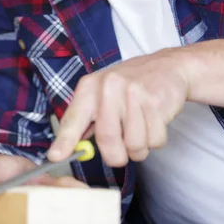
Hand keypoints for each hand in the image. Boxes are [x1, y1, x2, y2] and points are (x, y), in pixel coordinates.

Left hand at [48, 48, 188, 166]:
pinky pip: (154, 140)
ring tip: (141, 129)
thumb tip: (67, 150)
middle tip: (122, 153)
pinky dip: (155, 140)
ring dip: (139, 148)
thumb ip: (86, 121)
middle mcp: (108, 87)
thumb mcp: (102, 93)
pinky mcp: (155, 102)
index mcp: (89, 87)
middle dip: (116, 156)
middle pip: (107, 139)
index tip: (55, 157)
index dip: (64, 141)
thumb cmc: (131, 85)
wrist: (167, 66)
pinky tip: (154, 121)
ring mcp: (132, 93)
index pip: (73, 118)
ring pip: (134, 145)